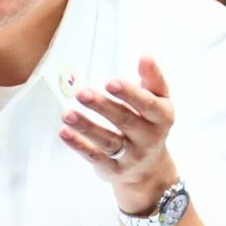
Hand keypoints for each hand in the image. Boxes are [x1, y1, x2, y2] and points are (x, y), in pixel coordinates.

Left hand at [59, 55, 178, 213]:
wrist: (150, 169)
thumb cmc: (150, 123)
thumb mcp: (159, 100)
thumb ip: (152, 78)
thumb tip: (146, 56)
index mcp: (161, 118)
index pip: (147, 105)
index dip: (129, 94)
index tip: (110, 82)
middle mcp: (148, 139)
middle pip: (125, 121)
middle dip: (103, 107)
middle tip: (82, 93)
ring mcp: (131, 157)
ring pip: (108, 141)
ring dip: (87, 127)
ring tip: (68, 114)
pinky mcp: (112, 169)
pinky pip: (95, 157)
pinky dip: (79, 145)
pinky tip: (64, 132)